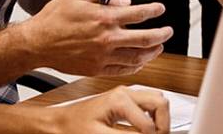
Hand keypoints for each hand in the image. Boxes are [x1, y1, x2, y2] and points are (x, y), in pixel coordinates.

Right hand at [18, 0, 172, 75]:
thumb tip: (125, 1)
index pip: (139, 14)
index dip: (154, 10)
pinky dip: (136, 66)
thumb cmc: (54, 17)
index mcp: (104, 17)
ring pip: (137, 57)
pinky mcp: (96, 69)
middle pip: (145, 38)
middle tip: (168, 31)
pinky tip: (141, 61)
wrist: (37, 43)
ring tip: (158, 47)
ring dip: (152, 52)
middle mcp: (107, 38)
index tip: (160, 9)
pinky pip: (123, 70)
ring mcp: (103, 56)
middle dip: (161, 34)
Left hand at [42, 86, 169, 133]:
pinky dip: (153, 114)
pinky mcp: (124, 98)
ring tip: (153, 133)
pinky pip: (149, 101)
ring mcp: (126, 93)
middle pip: (161, 102)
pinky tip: (145, 127)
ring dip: (160, 118)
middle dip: (163, 124)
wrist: (59, 122)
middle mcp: (125, 92)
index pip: (150, 123)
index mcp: (120, 100)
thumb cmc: (73, 128)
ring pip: (157, 99)